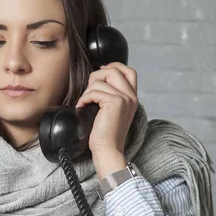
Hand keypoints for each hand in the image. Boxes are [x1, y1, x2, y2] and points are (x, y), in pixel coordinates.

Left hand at [75, 62, 138, 177]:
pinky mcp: (115, 103)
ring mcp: (124, 99)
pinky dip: (84, 98)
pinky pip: (94, 91)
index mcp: (132, 97)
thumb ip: (111, 95)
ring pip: (100, 81)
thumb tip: (98, 79)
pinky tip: (82, 107)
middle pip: (114, 70)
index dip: (114, 66)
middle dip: (97, 76)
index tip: (101, 72)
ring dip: (87, 91)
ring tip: (85, 103)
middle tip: (89, 91)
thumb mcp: (112, 111)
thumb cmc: (105, 134)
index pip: (129, 71)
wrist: (108, 149)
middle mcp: (131, 96)